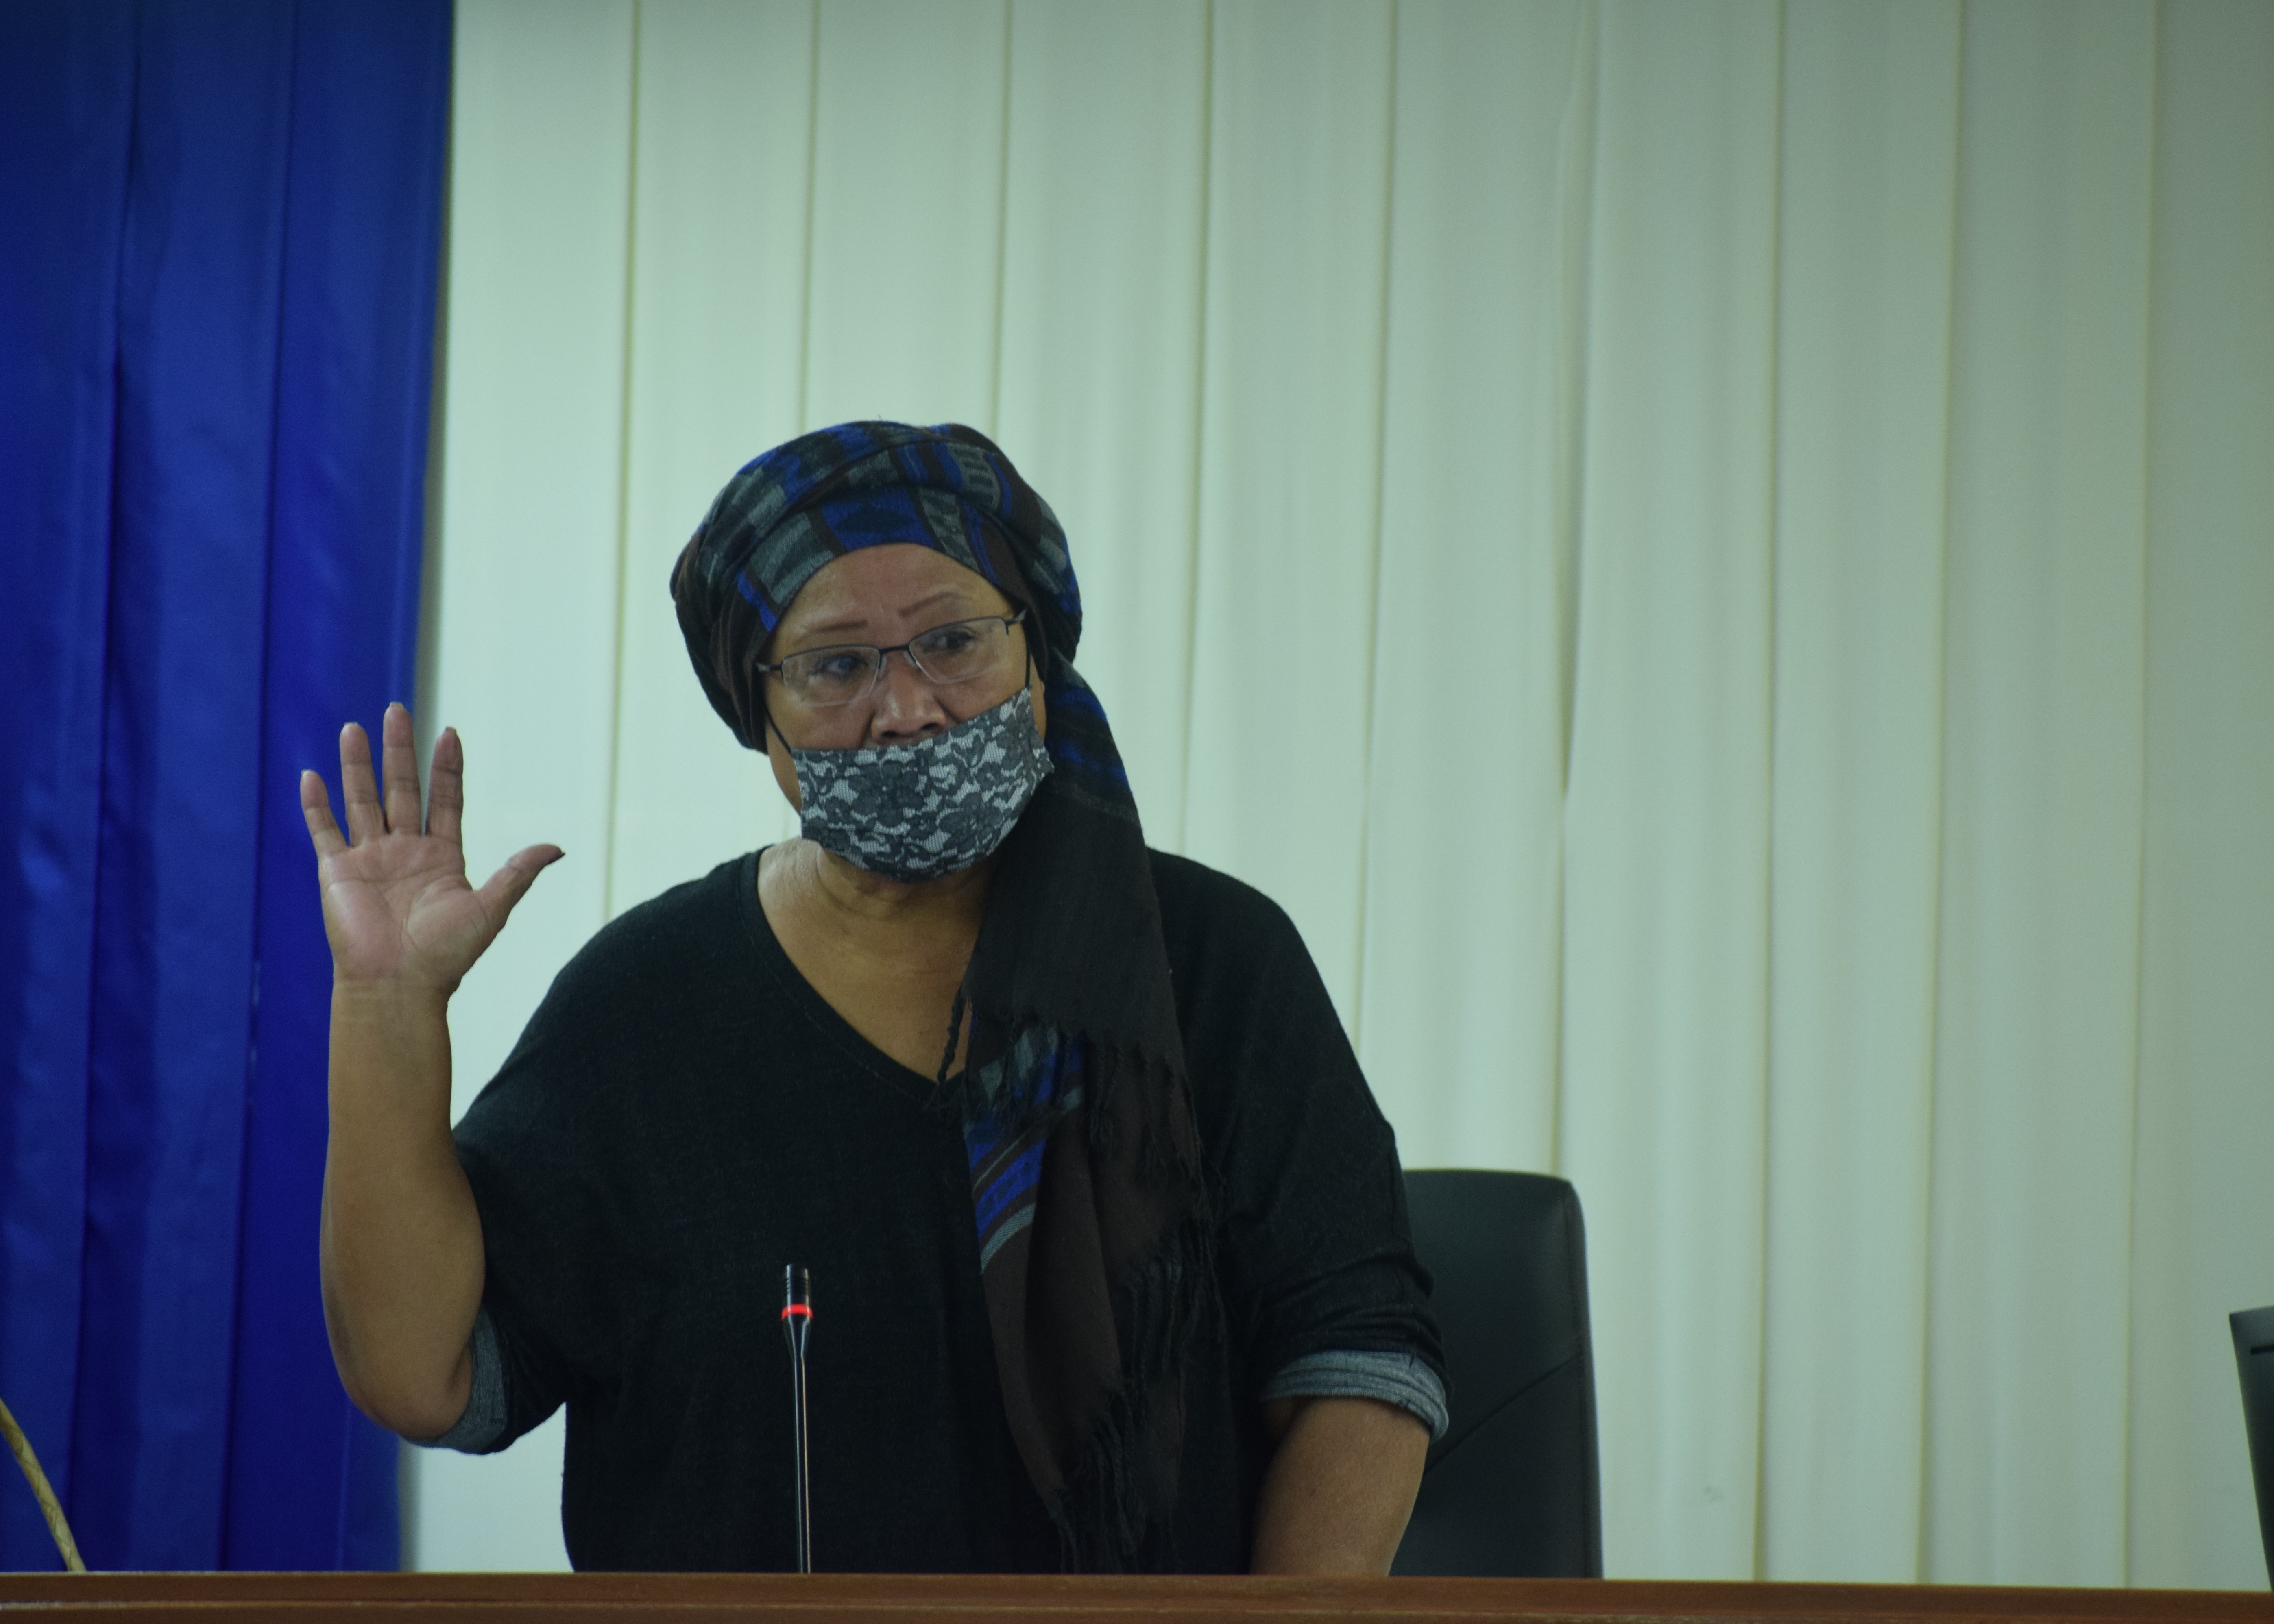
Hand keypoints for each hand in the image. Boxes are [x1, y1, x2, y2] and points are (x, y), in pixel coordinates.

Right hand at [301, 703, 561, 994]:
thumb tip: (558, 847)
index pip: (446, 799)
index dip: (447, 768)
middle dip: (399, 751)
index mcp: (442, 856)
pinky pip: (325, 831)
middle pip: (401, 789)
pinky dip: (316, 805)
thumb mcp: (491, 910)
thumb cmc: (447, 956)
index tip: (450, 733)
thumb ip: (518, 873)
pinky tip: (312, 775)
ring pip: (361, 800)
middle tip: (397, 709)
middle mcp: (405, 851)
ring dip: (357, 765)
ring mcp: (370, 859)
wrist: (399, 986)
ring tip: (355, 728)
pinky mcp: (337, 872)